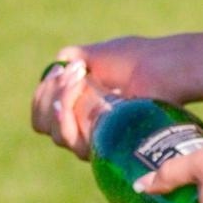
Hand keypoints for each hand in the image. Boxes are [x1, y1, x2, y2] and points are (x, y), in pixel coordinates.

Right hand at [31, 35, 202, 157]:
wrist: (160, 66)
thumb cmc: (135, 58)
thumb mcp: (98, 54)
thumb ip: (75, 58)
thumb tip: (57, 64)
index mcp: (78, 108)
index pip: (42, 116)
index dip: (43, 95)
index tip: (58, 71)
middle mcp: (83, 128)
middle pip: (43, 125)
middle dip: (49, 94)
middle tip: (73, 72)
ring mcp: (94, 139)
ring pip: (56, 133)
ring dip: (59, 99)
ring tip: (80, 76)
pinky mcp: (104, 147)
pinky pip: (70, 138)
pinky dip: (66, 110)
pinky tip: (80, 87)